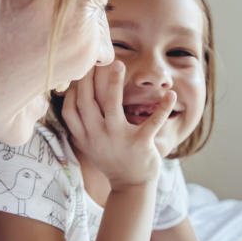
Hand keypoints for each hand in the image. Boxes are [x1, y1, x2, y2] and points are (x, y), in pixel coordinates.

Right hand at [61, 62, 173, 188]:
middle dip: (89, 77)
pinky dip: (162, 109)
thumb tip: (70, 90)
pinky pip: (151, 124)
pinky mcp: (140, 145)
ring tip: (118, 63)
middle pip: (87, 102)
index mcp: (84, 135)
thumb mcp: (89, 142)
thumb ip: (80, 121)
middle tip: (95, 55)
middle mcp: (97, 136)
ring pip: (112, 107)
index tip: (77, 66)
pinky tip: (170, 95)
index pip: (70, 108)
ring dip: (114, 84)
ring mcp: (118, 140)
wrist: (130, 185)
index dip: (71, 87)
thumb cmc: (110, 157)